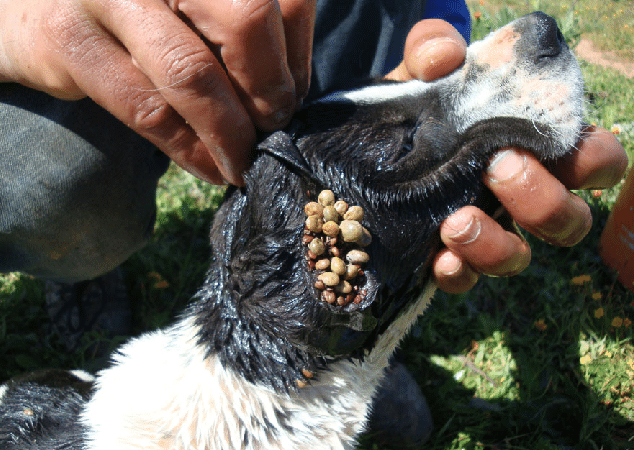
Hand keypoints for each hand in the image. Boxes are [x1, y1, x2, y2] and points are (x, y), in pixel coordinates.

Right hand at [0, 0, 316, 184]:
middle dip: (269, 92)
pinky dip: (191, 151)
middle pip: (246, 21)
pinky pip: (147, 109)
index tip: (292, 99)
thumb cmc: (133, 12)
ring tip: (243, 162)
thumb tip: (291, 93)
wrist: (28, 4)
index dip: (297, 58)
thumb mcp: (190, 8)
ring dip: (232, 134)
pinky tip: (211, 168)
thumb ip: (237, 31)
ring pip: (193, 72)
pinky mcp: (66, 38)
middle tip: (272, 130)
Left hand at [386, 19, 628, 293]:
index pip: (596, 161)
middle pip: (569, 221)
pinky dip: (457, 272)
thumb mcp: (421, 66)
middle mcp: (519, 194)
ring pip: (519, 258)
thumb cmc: (416, 98)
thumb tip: (443, 58)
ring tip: (455, 222)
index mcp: (533, 146)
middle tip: (496, 169)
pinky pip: (465, 279)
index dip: (590, 161)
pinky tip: (437, 258)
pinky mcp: (446, 253)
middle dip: (542, 202)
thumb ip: (433, 46)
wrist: (369, 136)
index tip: (537, 141)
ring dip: (497, 246)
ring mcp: (486, 228)